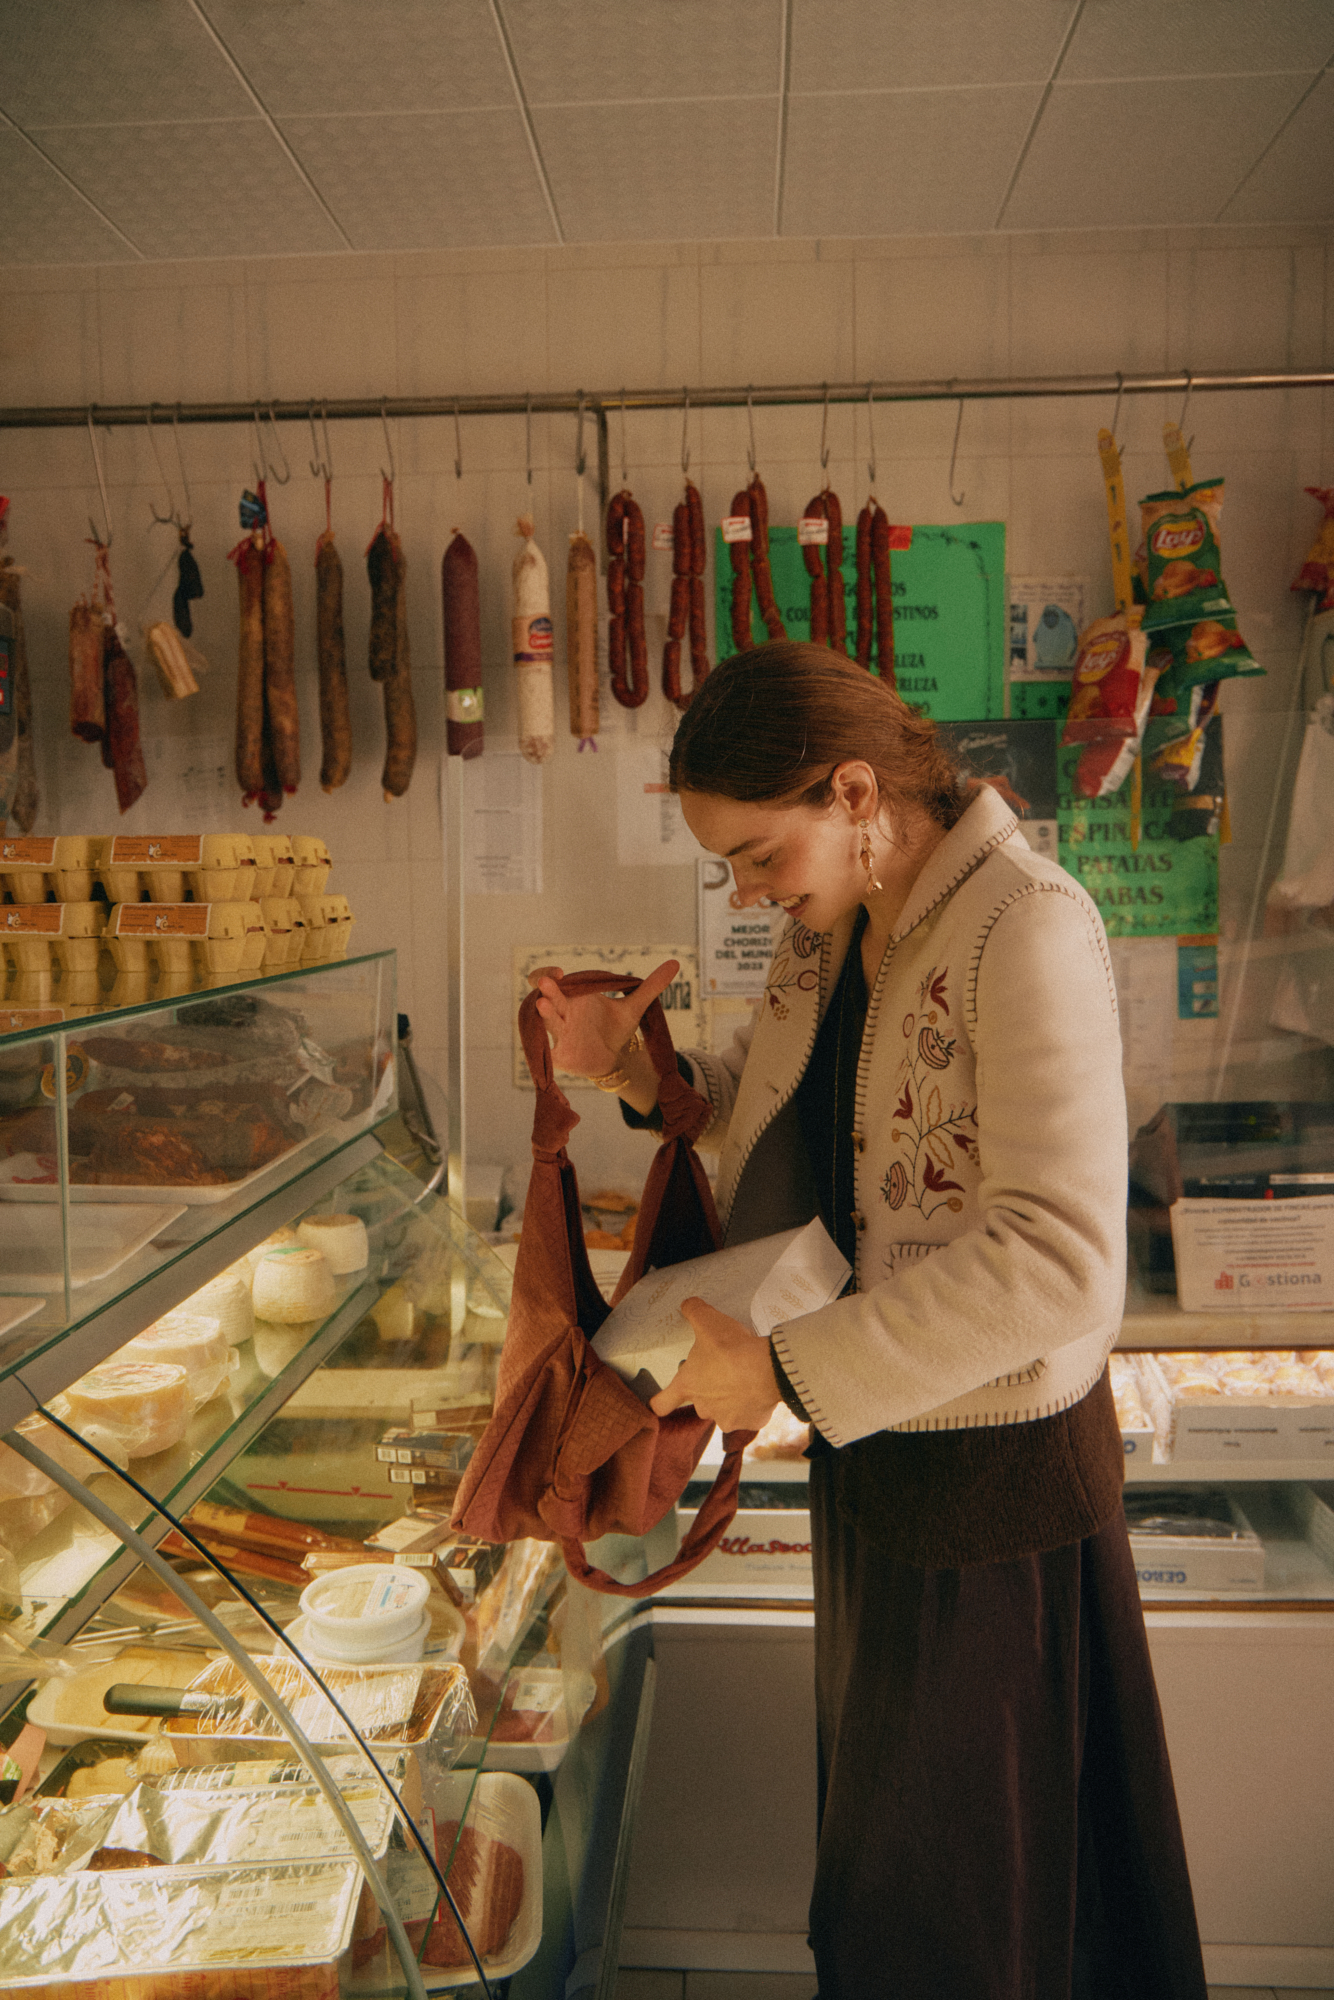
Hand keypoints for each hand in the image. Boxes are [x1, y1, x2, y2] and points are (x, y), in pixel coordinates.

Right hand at [529, 958, 679, 1079]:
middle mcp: (563, 1012)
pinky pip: (550, 1053)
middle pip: (550, 998)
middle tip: (548, 981)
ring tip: (542, 1004)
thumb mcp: (634, 1007)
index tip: (560, 972)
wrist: (614, 1058)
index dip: (549, 973)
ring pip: (548, 1022)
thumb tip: (675, 963)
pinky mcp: (561, 1056)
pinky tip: (548, 1049)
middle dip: (548, 989)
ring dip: (545, 1014)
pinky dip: (547, 1050)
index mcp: (575, 996)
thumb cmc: (616, 1029)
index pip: (552, 980)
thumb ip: (651, 986)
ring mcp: (561, 1034)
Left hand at [649, 1298, 780, 1434]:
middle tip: (721, 1371)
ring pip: (724, 1410)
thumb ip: (693, 1310)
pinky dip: (753, 1405)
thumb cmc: (731, 1348)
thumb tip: (688, 1304)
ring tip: (744, 1379)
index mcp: (688, 1385)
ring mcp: (727, 1418)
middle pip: (699, 1402)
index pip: (661, 1404)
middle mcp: (704, 1407)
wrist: (768, 1369)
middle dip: (708, 1390)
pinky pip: (749, 1415)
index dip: (660, 1400)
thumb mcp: (708, 1320)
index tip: (661, 1398)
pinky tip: (759, 1388)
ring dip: (731, 1398)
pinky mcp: (751, 1422)